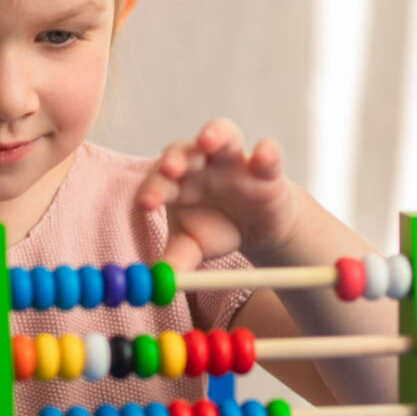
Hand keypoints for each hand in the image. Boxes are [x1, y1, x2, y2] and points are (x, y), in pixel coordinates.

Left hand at [136, 119, 299, 270]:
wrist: (256, 228)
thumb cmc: (214, 229)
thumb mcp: (194, 248)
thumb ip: (176, 261)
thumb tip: (160, 281)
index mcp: (176, 182)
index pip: (159, 180)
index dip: (153, 190)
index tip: (147, 205)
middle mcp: (202, 165)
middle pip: (185, 150)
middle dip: (176, 157)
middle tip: (170, 168)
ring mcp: (234, 162)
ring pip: (224, 135)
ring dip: (215, 135)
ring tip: (208, 141)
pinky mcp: (267, 169)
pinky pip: (268, 153)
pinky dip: (267, 152)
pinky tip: (262, 156)